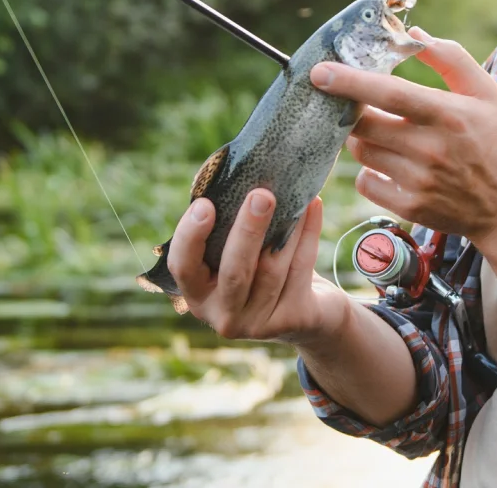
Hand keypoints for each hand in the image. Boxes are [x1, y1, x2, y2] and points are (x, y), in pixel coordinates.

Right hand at [166, 189, 352, 346]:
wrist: (307, 314)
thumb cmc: (260, 269)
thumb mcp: (235, 254)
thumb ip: (227, 227)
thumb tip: (238, 173)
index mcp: (198, 293)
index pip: (183, 266)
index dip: (191, 237)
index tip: (205, 204)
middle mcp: (223, 314)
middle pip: (234, 272)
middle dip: (248, 231)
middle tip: (262, 195)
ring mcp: (258, 323)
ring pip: (273, 269)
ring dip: (287, 228)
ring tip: (297, 195)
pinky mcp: (292, 320)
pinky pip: (300, 270)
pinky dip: (309, 235)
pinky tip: (313, 207)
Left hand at [312, 28, 496, 243]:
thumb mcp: (485, 93)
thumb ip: (451, 59)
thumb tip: (414, 36)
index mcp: (448, 115)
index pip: (390, 94)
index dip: (351, 81)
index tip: (320, 72)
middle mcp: (430, 149)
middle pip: (364, 125)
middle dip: (351, 111)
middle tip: (359, 105)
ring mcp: (418, 181)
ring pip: (362, 152)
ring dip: (361, 138)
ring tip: (381, 132)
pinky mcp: (410, 207)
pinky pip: (366, 182)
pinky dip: (369, 171)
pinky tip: (388, 163)